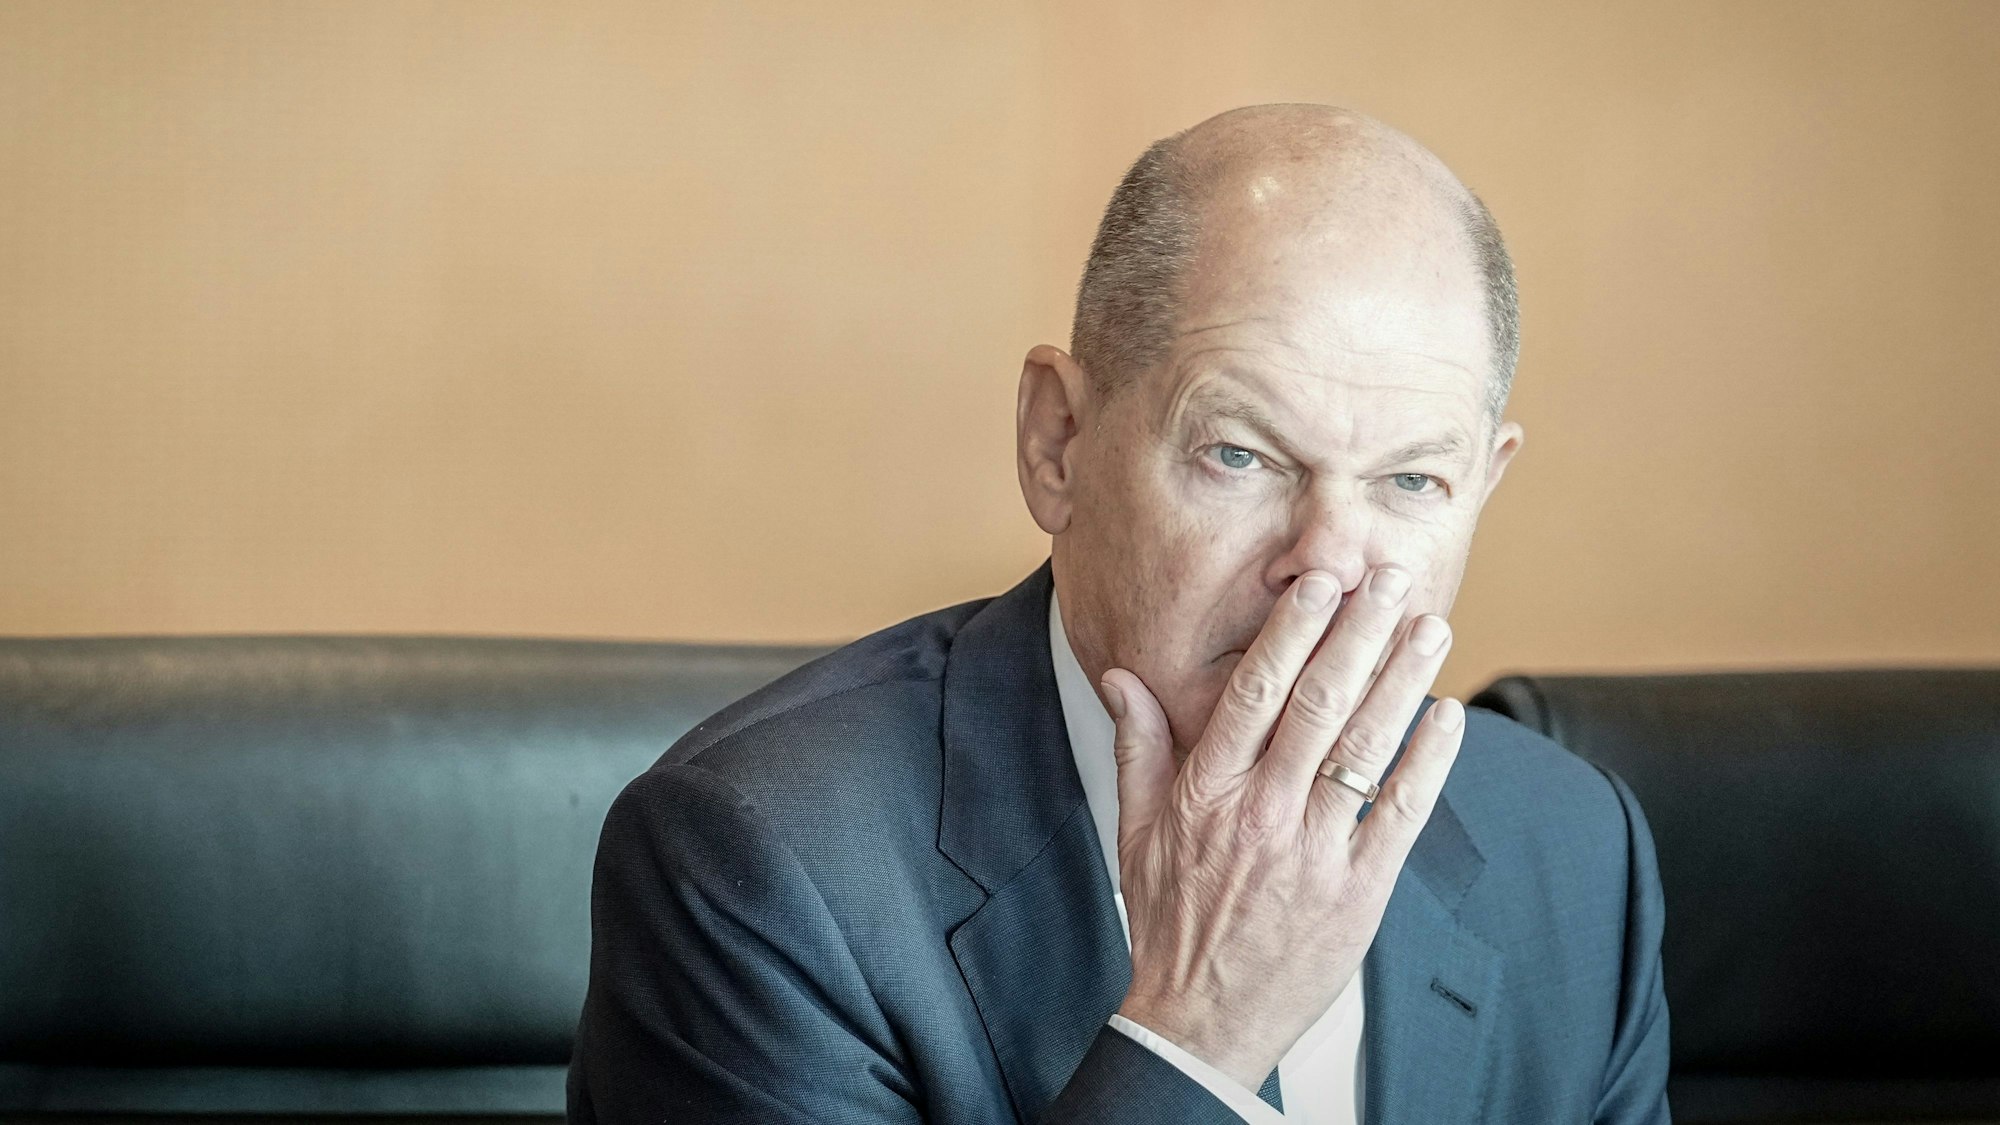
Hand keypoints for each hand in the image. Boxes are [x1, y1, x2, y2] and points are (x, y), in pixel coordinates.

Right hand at [1097, 565, 1465, 1090]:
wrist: (1200, 1021)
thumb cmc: (1169, 920)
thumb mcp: (1136, 829)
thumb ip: (1138, 746)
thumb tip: (1121, 677)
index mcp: (1205, 794)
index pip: (1254, 694)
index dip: (1292, 632)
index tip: (1321, 582)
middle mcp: (1260, 815)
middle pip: (1317, 706)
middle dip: (1359, 636)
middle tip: (1390, 580)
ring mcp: (1312, 854)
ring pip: (1362, 751)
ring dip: (1402, 682)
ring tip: (1431, 628)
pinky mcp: (1357, 893)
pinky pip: (1398, 816)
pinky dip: (1426, 763)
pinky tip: (1447, 717)